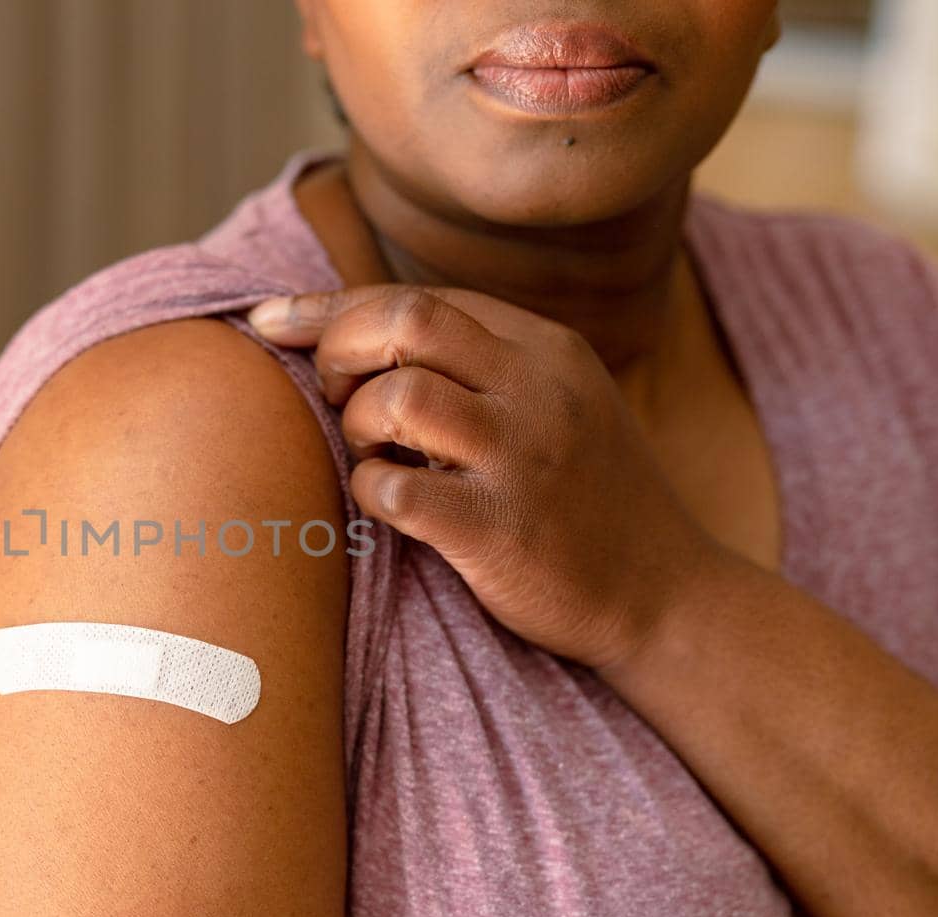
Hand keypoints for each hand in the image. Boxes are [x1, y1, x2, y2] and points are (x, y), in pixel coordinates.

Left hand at [249, 284, 728, 670]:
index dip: (333, 306)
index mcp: (547, 349)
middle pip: (405, 322)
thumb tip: (360, 332)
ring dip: (356, 422)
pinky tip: (387, 503)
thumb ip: (481, 364)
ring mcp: (524, 458)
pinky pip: (398, 490)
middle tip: (330, 394)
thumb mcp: (558, 403)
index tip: (270, 320)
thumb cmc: (589, 501)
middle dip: (338, 347)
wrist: (667, 598)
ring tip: (371, 452)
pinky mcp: (502, 529)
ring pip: (399, 397)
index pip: (421, 298)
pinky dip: (369, 491)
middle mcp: (539, 389)